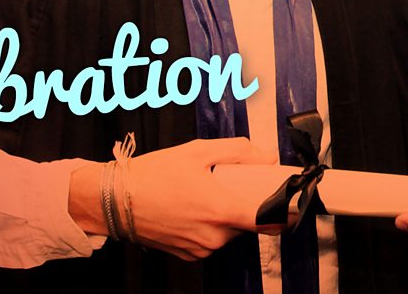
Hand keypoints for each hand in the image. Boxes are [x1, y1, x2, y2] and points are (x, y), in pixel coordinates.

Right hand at [70, 137, 275, 260]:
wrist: (113, 200)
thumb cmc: (151, 175)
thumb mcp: (197, 151)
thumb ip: (238, 151)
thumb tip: (265, 156)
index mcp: (220, 211)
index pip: (270, 220)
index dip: (287, 211)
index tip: (294, 200)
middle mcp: (213, 237)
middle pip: (248, 222)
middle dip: (245, 202)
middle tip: (229, 183)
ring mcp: (200, 249)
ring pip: (230, 231)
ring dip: (226, 214)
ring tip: (203, 192)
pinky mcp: (189, 255)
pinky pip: (212, 239)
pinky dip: (209, 225)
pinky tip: (191, 207)